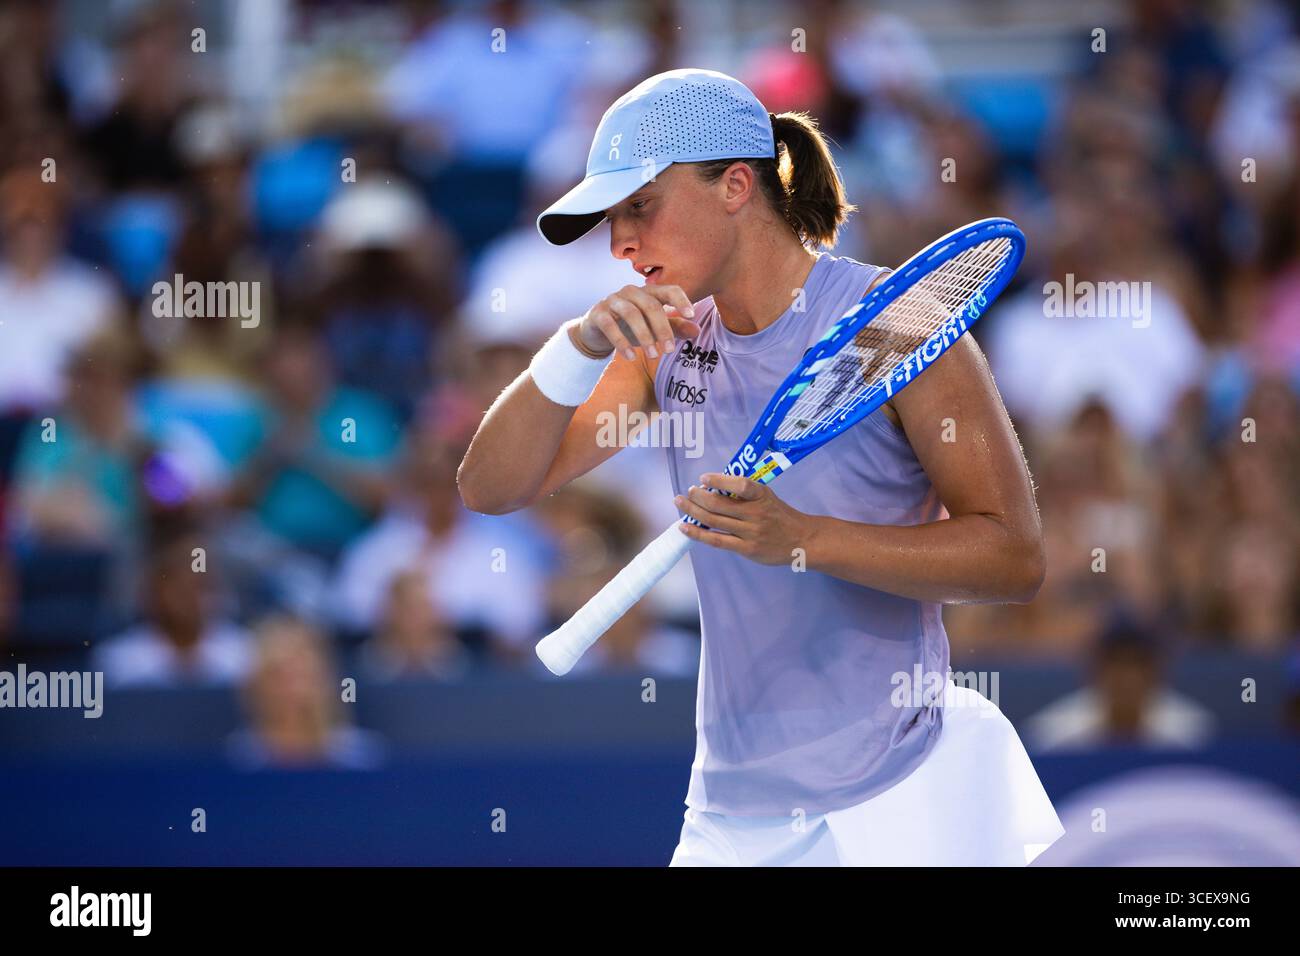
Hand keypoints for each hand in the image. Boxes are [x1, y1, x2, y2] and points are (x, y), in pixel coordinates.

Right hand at [578, 284, 700, 360]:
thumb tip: (697, 331)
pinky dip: (621, 342)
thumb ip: (675, 327)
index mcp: (649, 292)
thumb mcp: (654, 327)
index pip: (669, 289)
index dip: (681, 300)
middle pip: (651, 306)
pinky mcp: (598, 313)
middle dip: (662, 329)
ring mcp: (613, 300)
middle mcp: (632, 292)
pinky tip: (631, 358)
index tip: (691, 315)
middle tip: (669, 351)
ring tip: (653, 356)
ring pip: (631, 314)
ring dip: (644, 336)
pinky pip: (610, 326)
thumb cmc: (631, 326)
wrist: (597, 330)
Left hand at [674, 472, 814, 565]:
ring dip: (693, 511)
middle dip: (698, 497)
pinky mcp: (746, 549)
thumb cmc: (779, 515)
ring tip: (680, 503)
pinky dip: (698, 533)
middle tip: (687, 492)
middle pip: (719, 505)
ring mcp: (750, 532)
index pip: (740, 485)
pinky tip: (685, 527)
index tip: (703, 478)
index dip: (719, 480)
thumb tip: (713, 487)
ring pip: (714, 521)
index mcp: (762, 495)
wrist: (801, 540)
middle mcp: (756, 513)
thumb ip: (745, 492)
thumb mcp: (767, 496)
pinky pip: (717, 540)